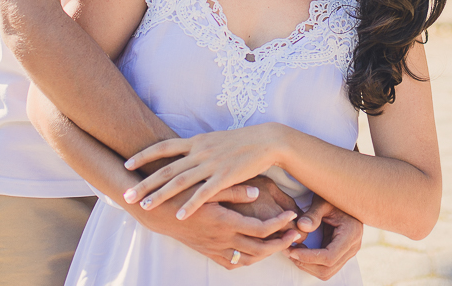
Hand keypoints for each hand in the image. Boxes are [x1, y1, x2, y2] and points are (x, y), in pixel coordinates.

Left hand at [124, 125, 281, 218]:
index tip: (127, 163)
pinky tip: (179, 215)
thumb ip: (198, 147)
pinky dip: (190, 205)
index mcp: (197, 141)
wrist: (267, 140)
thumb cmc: (242, 141)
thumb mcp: (215, 140)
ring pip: (180, 182)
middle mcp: (200, 151)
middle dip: (144, 182)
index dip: (144, 155)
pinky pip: (204, 193)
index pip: (164, 147)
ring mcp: (211, 164)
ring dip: (160, 195)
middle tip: (126, 194)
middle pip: (166, 169)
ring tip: (145, 207)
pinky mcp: (225, 176)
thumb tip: (183, 152)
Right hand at [127, 183, 301, 268]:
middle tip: (296, 236)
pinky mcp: (206, 251)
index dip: (279, 225)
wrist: (155, 210)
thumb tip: (256, 191)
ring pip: (247, 259)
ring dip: (266, 254)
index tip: (292, 217)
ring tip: (280, 244)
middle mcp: (220, 239)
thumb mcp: (208, 187)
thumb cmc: (182, 193)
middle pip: (259, 249)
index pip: (260, 229)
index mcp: (224, 222)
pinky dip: (246, 260)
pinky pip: (230, 263)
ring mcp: (213, 248)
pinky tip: (253, 252)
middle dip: (280, 244)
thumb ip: (233, 190)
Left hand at [287, 195, 362, 279]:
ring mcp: (348, 253)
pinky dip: (311, 263)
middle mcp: (352, 247)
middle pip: (327, 269)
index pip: (329, 257)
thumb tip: (302, 227)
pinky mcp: (341, 255)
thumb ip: (313, 214)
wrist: (347, 197)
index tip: (292, 250)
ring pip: (326, 272)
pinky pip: (326, 267)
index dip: (309, 257)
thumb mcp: (323, 201)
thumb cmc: (334, 198)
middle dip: (305, 263)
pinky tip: (300, 251)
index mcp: (351, 234)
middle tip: (288, 251)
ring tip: (292, 251)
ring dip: (306, 266)